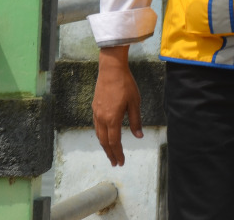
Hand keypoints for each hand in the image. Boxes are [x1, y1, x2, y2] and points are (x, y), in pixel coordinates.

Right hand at [92, 45, 142, 165]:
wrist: (110, 70)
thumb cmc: (126, 85)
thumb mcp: (135, 103)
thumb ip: (136, 121)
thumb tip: (139, 137)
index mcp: (112, 119)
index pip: (114, 142)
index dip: (118, 153)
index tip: (121, 162)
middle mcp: (101, 118)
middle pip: (104, 141)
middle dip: (110, 153)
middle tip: (115, 163)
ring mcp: (96, 113)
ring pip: (99, 134)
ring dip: (105, 145)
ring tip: (110, 152)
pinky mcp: (95, 107)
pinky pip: (97, 126)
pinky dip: (101, 135)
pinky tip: (105, 136)